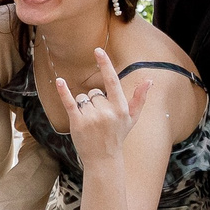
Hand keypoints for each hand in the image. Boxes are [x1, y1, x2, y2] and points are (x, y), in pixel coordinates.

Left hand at [49, 48, 151, 166]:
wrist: (103, 159)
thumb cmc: (118, 135)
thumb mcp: (132, 118)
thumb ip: (139, 98)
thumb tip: (149, 80)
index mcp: (120, 108)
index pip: (112, 81)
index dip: (105, 65)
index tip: (97, 50)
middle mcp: (106, 111)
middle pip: (94, 93)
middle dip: (94, 102)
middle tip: (99, 119)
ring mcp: (91, 117)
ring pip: (83, 99)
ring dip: (84, 107)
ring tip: (90, 123)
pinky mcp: (77, 123)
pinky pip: (69, 102)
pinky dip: (63, 92)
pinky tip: (59, 81)